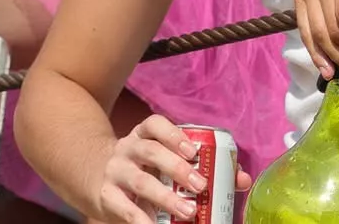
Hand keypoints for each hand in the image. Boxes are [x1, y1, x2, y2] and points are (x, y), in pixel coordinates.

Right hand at [92, 114, 251, 223]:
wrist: (97, 177)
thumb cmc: (148, 166)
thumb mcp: (167, 158)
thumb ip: (204, 165)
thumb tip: (242, 180)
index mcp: (145, 134)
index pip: (155, 124)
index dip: (174, 135)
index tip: (192, 151)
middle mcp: (128, 148)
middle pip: (151, 152)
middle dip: (178, 168)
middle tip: (200, 185)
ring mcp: (115, 171)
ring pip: (140, 181)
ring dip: (166, 197)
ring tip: (189, 211)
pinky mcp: (106, 195)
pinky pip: (124, 207)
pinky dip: (142, 218)